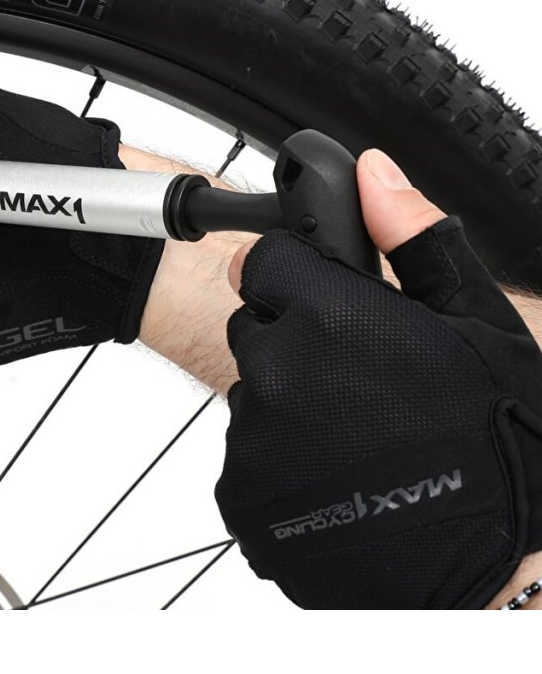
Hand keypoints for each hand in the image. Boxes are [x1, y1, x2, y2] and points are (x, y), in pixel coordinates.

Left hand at [217, 149, 541, 608]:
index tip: (326, 301)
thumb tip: (371, 172)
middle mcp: (276, 371)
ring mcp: (252, 438)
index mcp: (326, 315)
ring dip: (292, 403)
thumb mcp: (476, 320)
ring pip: (253, 392)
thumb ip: (410, 237)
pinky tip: (337, 473)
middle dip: (296, 339)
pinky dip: (281, 459)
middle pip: (255, 326)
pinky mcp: (240, 494)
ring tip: (359, 436)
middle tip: (359, 378)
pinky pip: (246, 454)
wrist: (492, 566)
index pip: (262, 259)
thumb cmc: (498, 443)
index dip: (296, 276)